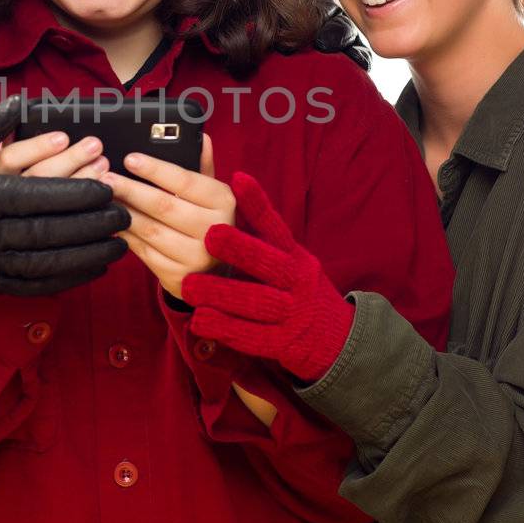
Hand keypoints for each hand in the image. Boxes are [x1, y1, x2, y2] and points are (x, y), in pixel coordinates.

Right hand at [0, 98, 128, 295]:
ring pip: (49, 261)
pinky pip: (38, 284)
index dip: (77, 193)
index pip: (39, 195)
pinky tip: (95, 267)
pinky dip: (70, 278)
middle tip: (124, 213)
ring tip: (120, 242)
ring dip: (89, 254)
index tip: (107, 187)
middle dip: (92, 223)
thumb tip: (21, 102)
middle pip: (50, 230)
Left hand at [102, 136, 234, 297]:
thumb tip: (200, 137)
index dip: (155, 170)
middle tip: (105, 178)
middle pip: (163, 206)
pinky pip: (143, 252)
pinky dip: (125, 235)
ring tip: (104, 198)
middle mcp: (214, 230)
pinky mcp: (178, 276)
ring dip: (123, 212)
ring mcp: (196, 257)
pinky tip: (112, 222)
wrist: (214, 271)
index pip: (185, 181)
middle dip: (131, 190)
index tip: (130, 159)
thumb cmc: (207, 220)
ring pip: (150, 230)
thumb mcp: (211, 193)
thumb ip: (202, 166)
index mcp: (224, 202)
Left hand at [181, 172, 354, 381]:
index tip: (238, 179)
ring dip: (222, 293)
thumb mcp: (289, 258)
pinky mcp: (281, 343)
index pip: (276, 225)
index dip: (258, 203)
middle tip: (208, 235)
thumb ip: (261, 231)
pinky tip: (200, 320)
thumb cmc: (296, 288)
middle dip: (240, 249)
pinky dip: (225, 328)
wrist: (334, 337)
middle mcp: (296, 281)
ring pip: (256, 301)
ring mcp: (291, 313)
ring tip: (189, 285)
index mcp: (295, 256)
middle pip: (269, 263)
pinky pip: (251, 336)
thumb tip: (234, 182)